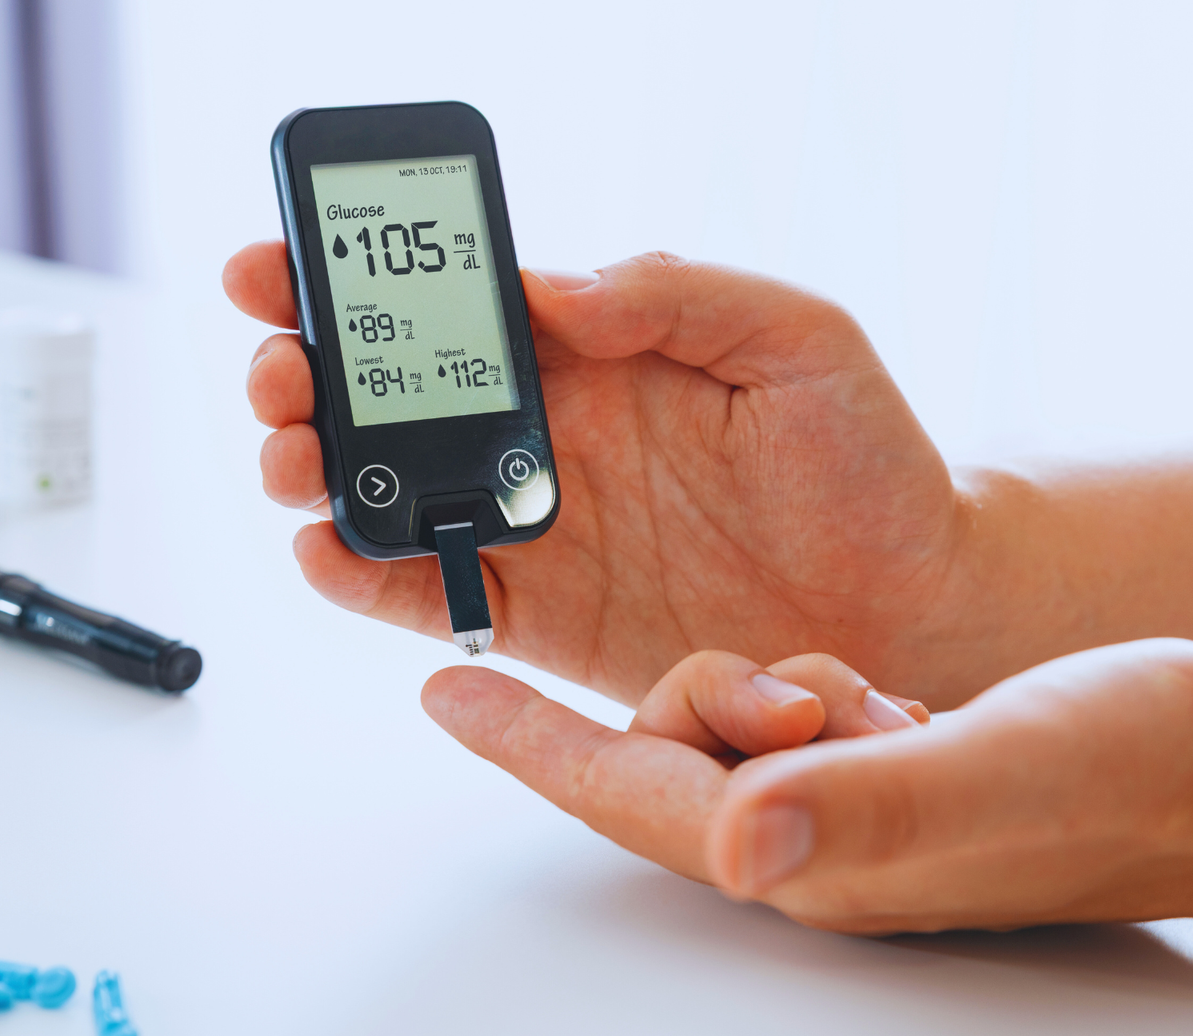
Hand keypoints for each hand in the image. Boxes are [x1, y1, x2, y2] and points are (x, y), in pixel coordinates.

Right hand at [223, 246, 973, 706]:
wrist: (913, 602)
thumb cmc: (869, 461)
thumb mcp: (796, 337)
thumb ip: (676, 293)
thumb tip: (547, 288)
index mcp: (595, 354)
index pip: (455, 306)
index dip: (358, 282)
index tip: (283, 264)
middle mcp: (547, 435)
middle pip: (393, 397)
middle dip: (309, 372)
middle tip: (280, 370)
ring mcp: (537, 526)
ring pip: (389, 491)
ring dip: (316, 469)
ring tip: (289, 453)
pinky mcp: (544, 614)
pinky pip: (432, 592)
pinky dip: (366, 575)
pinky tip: (327, 549)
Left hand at [423, 638, 1192, 962]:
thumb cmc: (1126, 781)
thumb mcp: (987, 775)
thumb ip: (862, 807)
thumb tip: (736, 836)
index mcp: (811, 851)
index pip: (630, 794)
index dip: (530, 740)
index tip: (445, 682)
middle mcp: (813, 838)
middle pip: (677, 752)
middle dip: (701, 696)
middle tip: (811, 680)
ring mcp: (848, 811)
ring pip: (738, 726)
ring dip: (774, 685)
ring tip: (871, 688)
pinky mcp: (888, 772)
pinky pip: (797, 720)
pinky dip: (810, 685)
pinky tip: (875, 686)